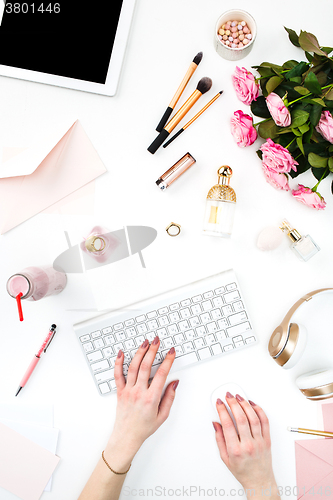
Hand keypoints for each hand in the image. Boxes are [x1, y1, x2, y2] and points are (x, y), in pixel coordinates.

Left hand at [104, 338, 177, 470]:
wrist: (126, 437)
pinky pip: (117, 375)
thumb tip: (174, 382)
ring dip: (139, 353)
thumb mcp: (163, 416)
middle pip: (145, 366)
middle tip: (157, 340)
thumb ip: (169, 397)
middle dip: (152, 351)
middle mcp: (138, 392)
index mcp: (151, 398)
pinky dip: (118, 363)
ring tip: (145, 343)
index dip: (168, 360)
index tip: (171, 352)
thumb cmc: (144, 428)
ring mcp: (128, 391)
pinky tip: (121, 353)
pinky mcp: (119, 392)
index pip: (161, 374)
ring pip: (132, 367)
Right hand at [213, 393, 278, 497]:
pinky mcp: (267, 440)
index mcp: (236, 450)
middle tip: (228, 396)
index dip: (222, 410)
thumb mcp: (225, 458)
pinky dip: (259, 410)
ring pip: (253, 418)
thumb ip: (219, 439)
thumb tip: (216, 424)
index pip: (228, 424)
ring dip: (245, 404)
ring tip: (239, 397)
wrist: (259, 481)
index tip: (219, 403)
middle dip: (233, 403)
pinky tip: (252, 404)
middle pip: (241, 418)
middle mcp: (248, 445)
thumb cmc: (242, 471)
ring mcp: (259, 442)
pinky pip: (265, 421)